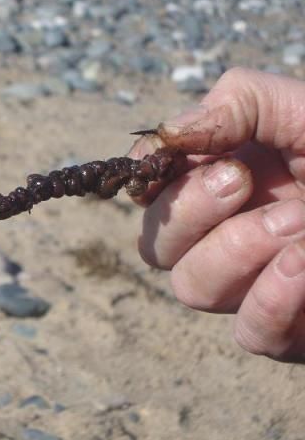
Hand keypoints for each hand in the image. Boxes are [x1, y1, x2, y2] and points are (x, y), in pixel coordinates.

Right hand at [129, 67, 304, 362]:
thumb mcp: (303, 109)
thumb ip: (236, 105)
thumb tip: (166, 135)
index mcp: (217, 184)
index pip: (150, 195)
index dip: (154, 181)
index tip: (184, 157)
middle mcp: (223, 237)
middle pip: (156, 247)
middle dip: (192, 210)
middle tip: (243, 180)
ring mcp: (251, 286)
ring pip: (192, 288)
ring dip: (237, 249)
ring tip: (300, 219)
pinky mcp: (288, 330)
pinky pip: (250, 333)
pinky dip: (270, 299)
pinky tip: (304, 264)